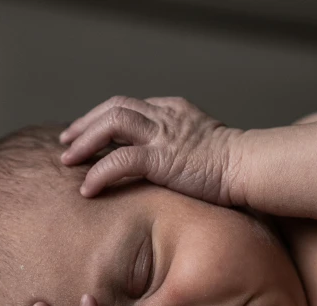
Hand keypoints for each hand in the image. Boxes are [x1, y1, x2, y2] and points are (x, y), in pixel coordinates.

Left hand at [59, 95, 244, 206]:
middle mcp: (165, 115)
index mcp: (173, 110)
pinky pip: (120, 160)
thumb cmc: (232, 169)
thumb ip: (179, 150)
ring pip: (111, 123)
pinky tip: (87, 188)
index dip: (102, 119)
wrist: (250, 168)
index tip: (88, 134)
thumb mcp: (201, 150)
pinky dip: (99, 173)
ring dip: (85, 141)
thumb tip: (165, 169)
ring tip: (67, 159)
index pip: (128, 106)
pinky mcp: (162, 157)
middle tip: (67, 142)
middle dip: (85, 124)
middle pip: (113, 107)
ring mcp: (163, 134)